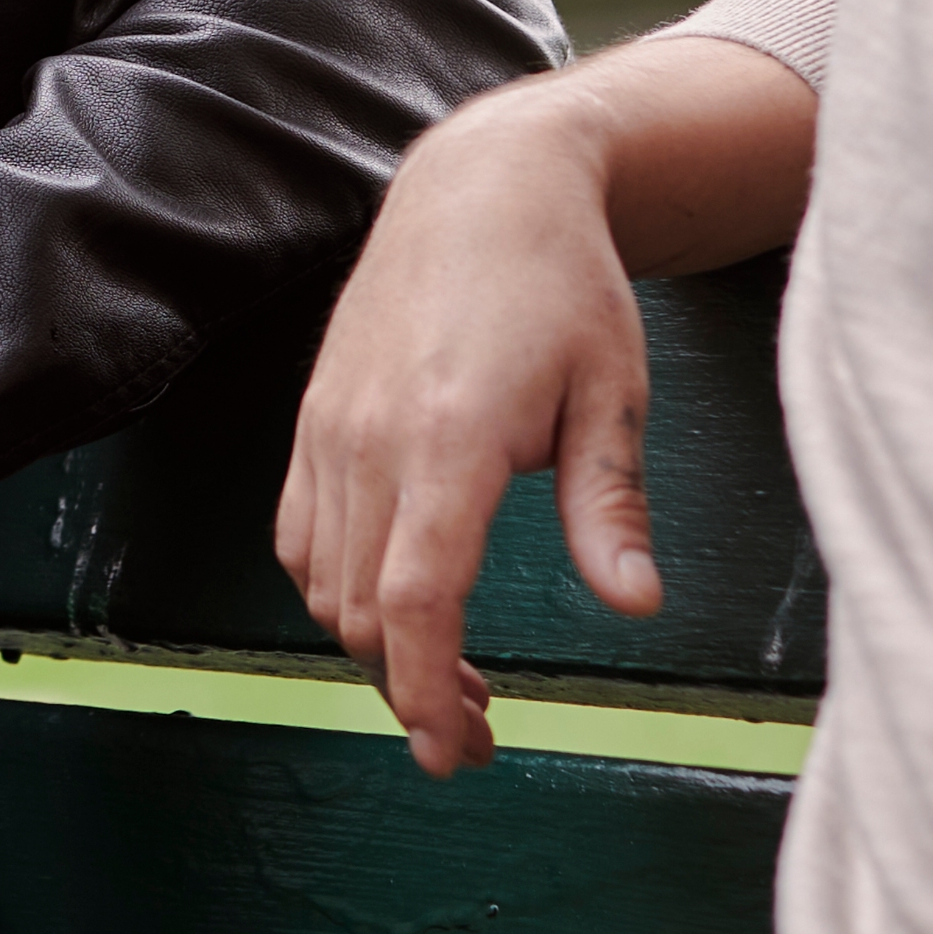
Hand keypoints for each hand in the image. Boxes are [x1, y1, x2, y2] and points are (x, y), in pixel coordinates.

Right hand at [280, 80, 656, 774]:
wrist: (479, 187)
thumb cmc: (560, 281)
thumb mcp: (613, 390)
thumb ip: (611, 505)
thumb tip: (635, 605)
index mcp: (449, 434)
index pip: (413, 598)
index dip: (427, 689)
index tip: (454, 747)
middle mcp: (370, 436)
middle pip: (359, 611)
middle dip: (411, 689)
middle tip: (481, 730)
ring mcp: (329, 427)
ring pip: (321, 584)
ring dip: (375, 647)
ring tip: (453, 673)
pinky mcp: (312, 420)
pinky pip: (297, 536)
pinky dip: (333, 590)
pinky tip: (394, 599)